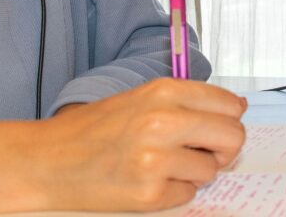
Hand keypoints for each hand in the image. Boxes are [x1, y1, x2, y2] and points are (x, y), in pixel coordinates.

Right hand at [0, 78, 246, 215]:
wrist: (48, 160)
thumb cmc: (92, 129)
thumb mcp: (140, 99)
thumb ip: (186, 101)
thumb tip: (237, 107)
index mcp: (162, 91)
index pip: (228, 104)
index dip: (229, 118)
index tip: (220, 126)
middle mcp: (163, 121)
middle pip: (233, 136)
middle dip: (224, 148)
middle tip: (202, 151)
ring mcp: (157, 159)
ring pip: (212, 170)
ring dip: (194, 171)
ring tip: (162, 164)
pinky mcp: (149, 194)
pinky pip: (189, 195)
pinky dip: (174, 191)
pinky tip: (149, 181)